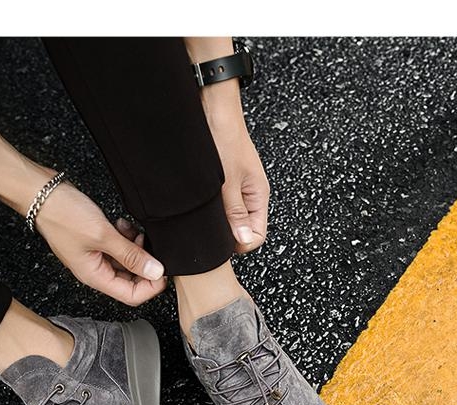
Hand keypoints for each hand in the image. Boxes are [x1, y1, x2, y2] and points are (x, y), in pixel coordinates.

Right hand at [35, 179, 165, 305]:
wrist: (42, 193)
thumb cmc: (62, 215)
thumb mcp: (103, 236)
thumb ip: (131, 255)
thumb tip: (155, 272)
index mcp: (95, 276)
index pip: (131, 296)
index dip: (150, 286)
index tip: (162, 270)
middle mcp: (95, 270)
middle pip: (131, 280)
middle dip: (144, 264)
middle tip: (149, 246)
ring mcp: (95, 256)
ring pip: (126, 261)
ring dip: (135, 248)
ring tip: (133, 232)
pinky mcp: (96, 242)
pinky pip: (119, 247)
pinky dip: (126, 238)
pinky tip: (123, 225)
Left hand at [209, 117, 269, 252]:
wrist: (213, 108)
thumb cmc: (224, 138)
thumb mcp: (228, 181)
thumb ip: (234, 212)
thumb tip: (244, 240)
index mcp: (258, 196)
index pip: (257, 236)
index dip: (240, 243)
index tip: (221, 241)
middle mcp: (250, 195)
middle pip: (243, 229)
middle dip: (226, 234)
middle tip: (207, 228)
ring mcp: (237, 189)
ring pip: (229, 218)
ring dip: (217, 221)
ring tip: (201, 213)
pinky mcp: (223, 183)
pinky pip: (220, 206)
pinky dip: (210, 209)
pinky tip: (198, 204)